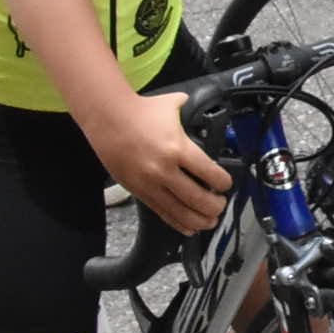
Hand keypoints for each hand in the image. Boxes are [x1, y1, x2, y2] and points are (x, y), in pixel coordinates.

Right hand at [88, 92, 232, 235]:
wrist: (107, 119)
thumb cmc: (139, 112)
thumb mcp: (171, 105)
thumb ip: (190, 108)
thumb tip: (199, 105)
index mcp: (178, 148)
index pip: (210, 173)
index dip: (223, 183)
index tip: (226, 184)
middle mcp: (164, 169)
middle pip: (198, 199)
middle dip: (215, 206)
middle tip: (221, 204)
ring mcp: (150, 183)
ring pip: (180, 211)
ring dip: (200, 220)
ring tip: (210, 220)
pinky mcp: (138, 191)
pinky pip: (161, 212)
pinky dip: (177, 223)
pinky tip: (189, 227)